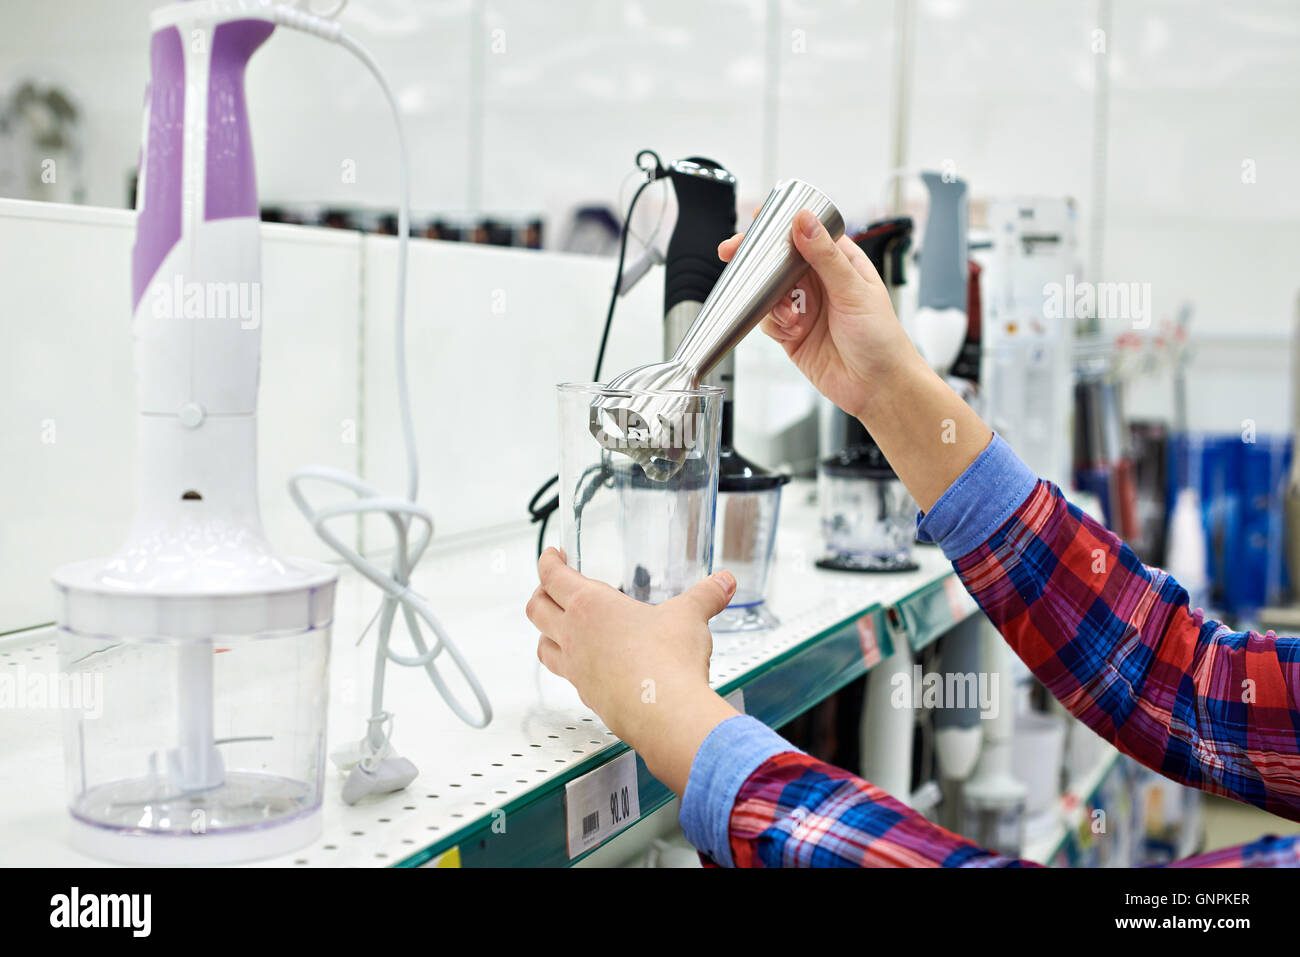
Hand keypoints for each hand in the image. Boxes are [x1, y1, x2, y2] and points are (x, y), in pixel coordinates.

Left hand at [526, 548, 740, 794]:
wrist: (666, 713)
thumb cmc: (668, 661)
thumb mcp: (690, 616)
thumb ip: (706, 596)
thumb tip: (724, 582)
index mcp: (590, 606)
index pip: (553, 576)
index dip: (548, 561)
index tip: (552, 554)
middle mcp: (574, 636)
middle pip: (536, 609)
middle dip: (540, 594)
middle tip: (549, 587)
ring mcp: (576, 669)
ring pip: (542, 646)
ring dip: (545, 633)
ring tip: (556, 629)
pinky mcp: (587, 695)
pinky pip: (566, 676)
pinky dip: (568, 666)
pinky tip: (587, 666)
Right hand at [718, 209, 924, 419]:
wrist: (878, 387)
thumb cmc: (881, 338)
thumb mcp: (853, 290)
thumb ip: (825, 256)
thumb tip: (804, 220)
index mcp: (841, 262)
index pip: (806, 233)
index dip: (781, 226)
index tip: (759, 219)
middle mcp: (821, 283)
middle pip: (779, 261)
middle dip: (757, 259)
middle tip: (734, 253)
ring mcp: (805, 308)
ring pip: (769, 292)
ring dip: (771, 302)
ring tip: (790, 316)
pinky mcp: (793, 334)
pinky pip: (769, 321)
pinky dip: (774, 324)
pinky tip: (792, 331)